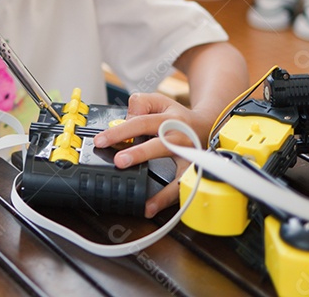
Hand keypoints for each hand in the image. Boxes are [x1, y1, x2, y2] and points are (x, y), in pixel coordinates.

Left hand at [92, 92, 214, 217]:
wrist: (207, 125)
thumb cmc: (177, 117)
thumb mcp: (159, 101)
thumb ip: (141, 103)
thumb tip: (126, 119)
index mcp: (170, 119)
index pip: (141, 123)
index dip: (120, 131)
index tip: (101, 141)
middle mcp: (181, 138)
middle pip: (160, 144)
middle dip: (139, 153)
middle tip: (119, 161)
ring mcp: (189, 156)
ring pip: (177, 171)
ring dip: (159, 185)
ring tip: (140, 191)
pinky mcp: (193, 171)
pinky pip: (181, 188)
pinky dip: (167, 199)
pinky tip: (151, 207)